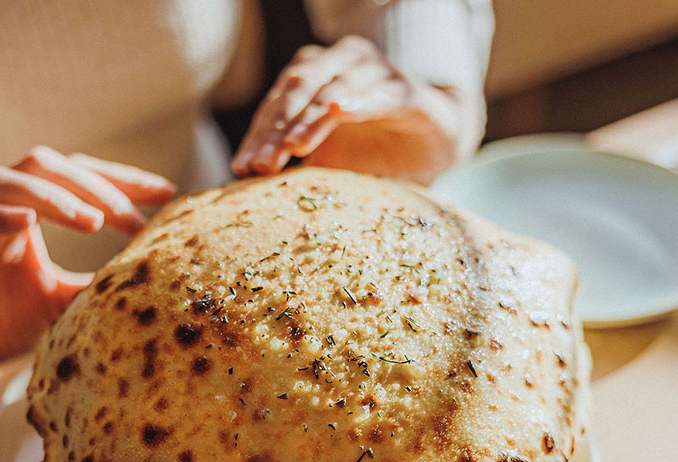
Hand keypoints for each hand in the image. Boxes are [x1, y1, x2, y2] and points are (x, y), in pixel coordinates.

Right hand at [0, 146, 174, 406]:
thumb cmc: (7, 328)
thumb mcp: (68, 302)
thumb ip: (102, 281)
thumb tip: (159, 274)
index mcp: (29, 211)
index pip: (76, 174)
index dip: (121, 179)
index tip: (167, 193)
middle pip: (43, 164)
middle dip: (93, 185)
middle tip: (132, 218)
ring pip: (1, 181)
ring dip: (51, 195)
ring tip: (93, 221)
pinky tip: (30, 225)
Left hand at [232, 36, 482, 183]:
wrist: (435, 142)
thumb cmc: (373, 149)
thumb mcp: (326, 157)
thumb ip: (290, 160)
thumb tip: (243, 182)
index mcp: (316, 75)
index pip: (277, 102)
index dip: (258, 134)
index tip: (242, 168)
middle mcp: (342, 62)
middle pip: (299, 88)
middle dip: (277, 128)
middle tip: (262, 166)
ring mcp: (376, 72)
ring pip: (334, 87)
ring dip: (311, 118)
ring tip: (294, 146)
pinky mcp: (408, 90)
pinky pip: (380, 93)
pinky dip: (358, 101)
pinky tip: (341, 112)